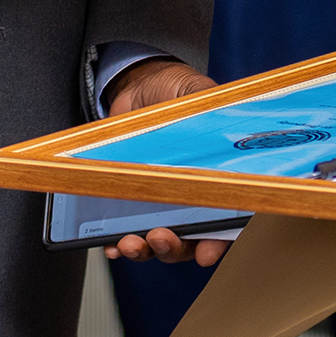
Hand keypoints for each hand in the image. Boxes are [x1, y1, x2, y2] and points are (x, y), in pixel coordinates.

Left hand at [100, 61, 233, 267]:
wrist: (140, 84)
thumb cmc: (178, 90)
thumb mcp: (199, 95)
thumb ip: (211, 110)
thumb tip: (218, 125)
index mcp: (216, 178)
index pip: (225, 221)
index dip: (218, 241)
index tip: (207, 252)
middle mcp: (191, 198)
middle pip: (190, 241)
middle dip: (176, 248)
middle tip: (162, 237)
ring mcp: (160, 202)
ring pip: (158, 242)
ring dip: (145, 250)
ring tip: (131, 243)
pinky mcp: (131, 199)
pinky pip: (125, 231)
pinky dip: (117, 244)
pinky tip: (110, 244)